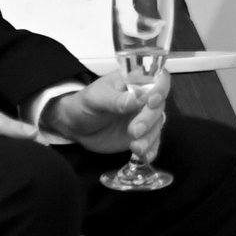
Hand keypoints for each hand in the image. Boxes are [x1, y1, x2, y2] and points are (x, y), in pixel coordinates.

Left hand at [37, 76, 168, 160]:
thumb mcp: (94, 98)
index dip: (161, 88)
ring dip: (150, 137)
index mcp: (133, 82)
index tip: (152, 101)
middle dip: (149, 119)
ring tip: (135, 147)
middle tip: (134, 130)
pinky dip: (151, 149)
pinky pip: (152, 142)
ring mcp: (142, 118)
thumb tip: (136, 99)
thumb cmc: (83, 105)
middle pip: (158, 106)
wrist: (75, 126)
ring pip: (157, 125)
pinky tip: (144, 156)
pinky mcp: (140, 136)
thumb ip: (115, 99)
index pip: (157, 79)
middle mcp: (142, 99)